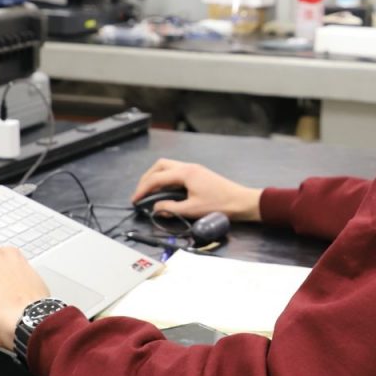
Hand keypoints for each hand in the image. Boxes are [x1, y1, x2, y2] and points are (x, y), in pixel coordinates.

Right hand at [131, 158, 261, 222]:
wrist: (241, 201)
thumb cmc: (220, 205)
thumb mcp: (192, 209)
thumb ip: (171, 208)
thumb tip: (156, 208)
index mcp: (185, 173)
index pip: (157, 178)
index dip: (143, 189)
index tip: (135, 200)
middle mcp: (188, 167)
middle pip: (160, 166)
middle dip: (147, 178)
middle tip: (140, 193)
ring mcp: (193, 169)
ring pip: (168, 167)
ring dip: (156, 177)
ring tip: (149, 191)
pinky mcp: (198, 174)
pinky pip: (176, 171)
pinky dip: (166, 178)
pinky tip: (164, 190)